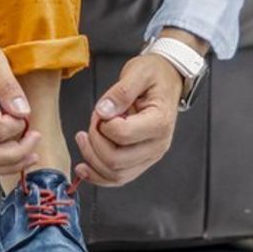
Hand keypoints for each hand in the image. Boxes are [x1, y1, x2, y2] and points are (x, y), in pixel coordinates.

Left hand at [73, 54, 183, 185]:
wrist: (168, 80)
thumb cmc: (155, 75)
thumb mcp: (138, 72)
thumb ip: (121, 92)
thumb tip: (104, 112)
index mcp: (159, 123)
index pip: (122, 135)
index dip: (102, 124)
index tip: (102, 109)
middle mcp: (158, 145)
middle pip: (116, 160)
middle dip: (94, 142)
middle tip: (93, 122)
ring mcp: (151, 156)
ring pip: (115, 174)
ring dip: (92, 159)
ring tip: (85, 137)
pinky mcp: (142, 160)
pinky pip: (118, 178)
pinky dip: (98, 176)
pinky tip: (84, 167)